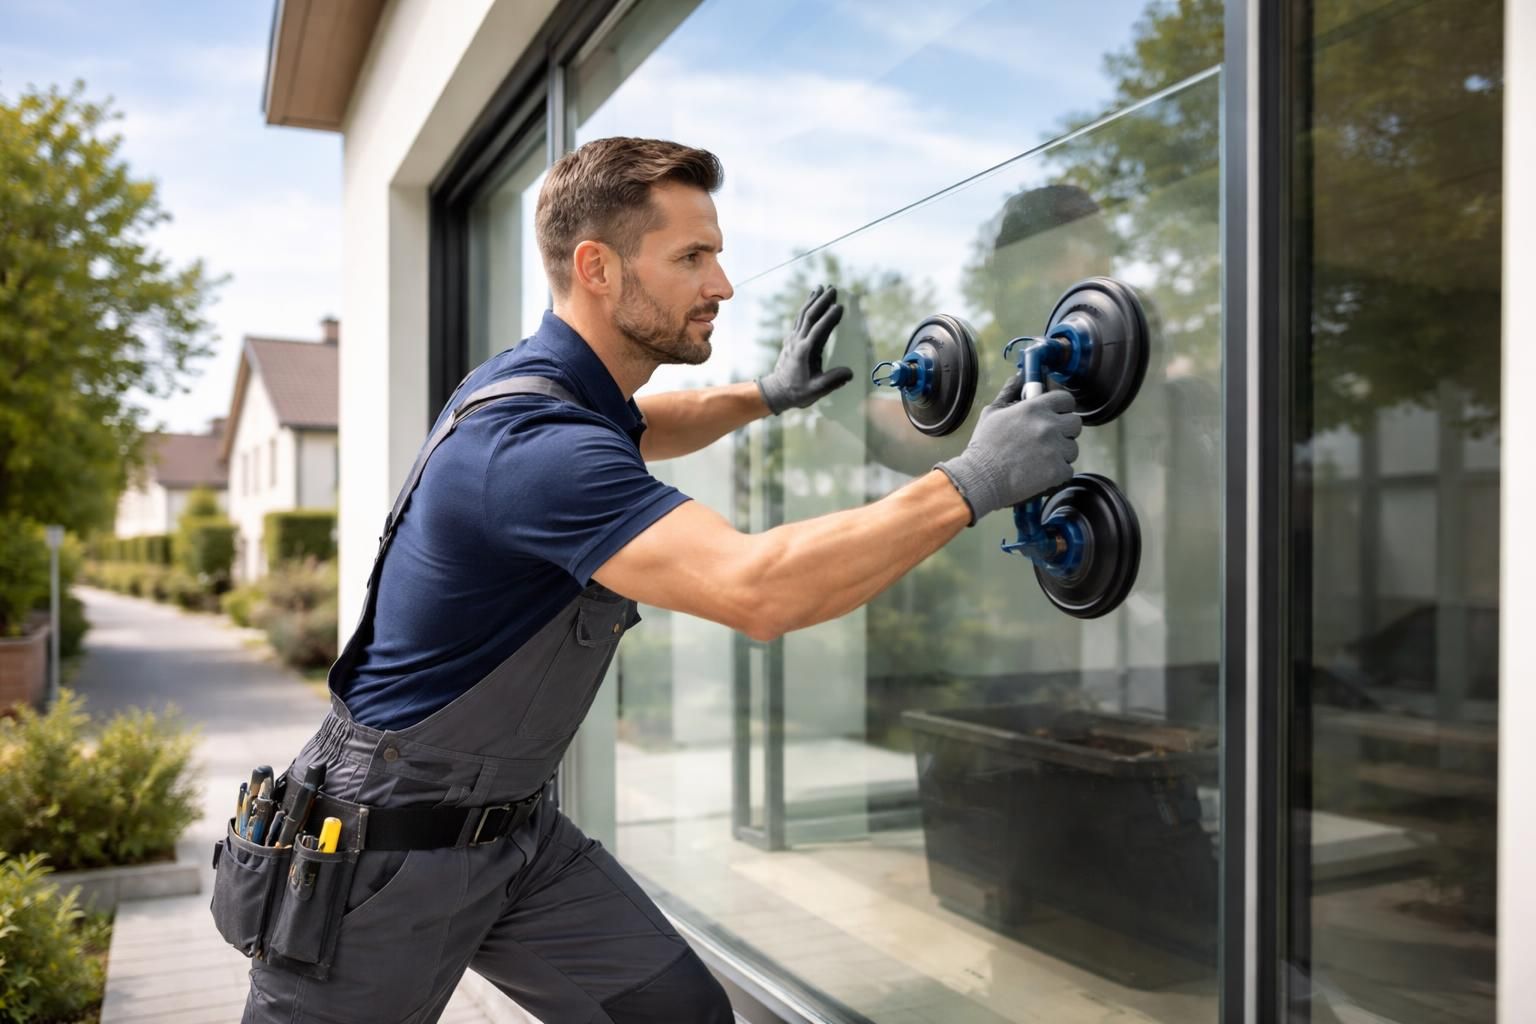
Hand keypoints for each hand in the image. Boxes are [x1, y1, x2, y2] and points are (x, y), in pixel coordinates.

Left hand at [756, 284, 852, 413]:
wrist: (777, 392)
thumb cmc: (798, 392)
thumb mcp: (817, 390)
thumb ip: (833, 381)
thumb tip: (850, 373)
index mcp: (805, 352)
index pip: (819, 331)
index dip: (829, 318)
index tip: (840, 307)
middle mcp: (797, 342)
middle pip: (809, 316)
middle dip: (821, 302)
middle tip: (833, 289)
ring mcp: (792, 339)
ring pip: (802, 315)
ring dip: (812, 301)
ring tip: (820, 288)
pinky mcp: (791, 340)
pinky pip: (798, 319)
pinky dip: (806, 308)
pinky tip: (810, 302)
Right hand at [934, 376, 1081, 525]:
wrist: (981, 478)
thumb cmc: (984, 446)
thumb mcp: (992, 413)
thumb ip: (1009, 392)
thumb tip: (1018, 378)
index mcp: (1034, 408)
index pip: (1066, 400)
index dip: (1063, 407)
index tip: (1057, 414)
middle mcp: (1048, 426)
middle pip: (1075, 423)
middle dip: (1065, 431)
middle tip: (1049, 439)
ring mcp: (1055, 449)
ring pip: (1072, 448)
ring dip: (1061, 453)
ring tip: (1040, 459)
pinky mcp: (1057, 471)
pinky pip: (1068, 469)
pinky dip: (1057, 473)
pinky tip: (1040, 473)